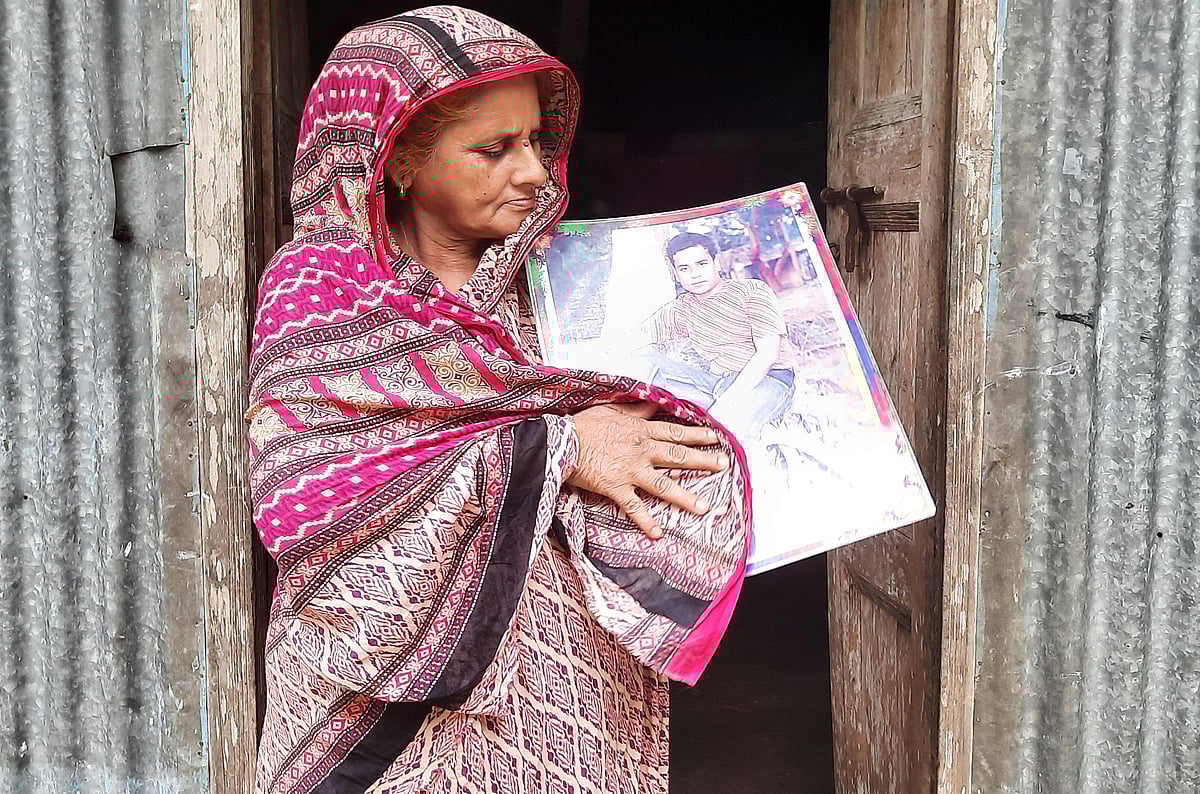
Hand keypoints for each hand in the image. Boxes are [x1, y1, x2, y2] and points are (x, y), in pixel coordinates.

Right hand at [566, 402, 728, 539]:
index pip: (675, 433)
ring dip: (685, 497)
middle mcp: (642, 451)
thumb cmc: (584, 425)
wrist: (562, 442)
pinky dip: (646, 521)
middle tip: (724, 465)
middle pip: (678, 456)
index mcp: (641, 431)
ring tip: (704, 507)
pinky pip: (634, 507)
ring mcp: (631, 471)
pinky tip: (658, 534)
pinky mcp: (617, 488)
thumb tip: (651, 404)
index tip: (715, 437)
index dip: (697, 435)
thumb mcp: (612, 409)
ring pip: (664, 485)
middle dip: (703, 461)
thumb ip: (634, 411)